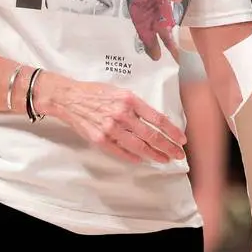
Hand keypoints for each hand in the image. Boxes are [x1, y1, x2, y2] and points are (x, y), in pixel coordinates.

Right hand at [39, 75, 186, 163]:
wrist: (69, 98)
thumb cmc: (96, 93)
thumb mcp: (120, 91)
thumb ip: (137, 106)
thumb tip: (154, 121)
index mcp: (130, 100)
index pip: (158, 119)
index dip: (172, 131)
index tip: (181, 139)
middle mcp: (122, 114)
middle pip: (151, 135)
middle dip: (168, 147)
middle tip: (179, 154)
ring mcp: (110, 128)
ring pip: (138, 145)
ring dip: (154, 154)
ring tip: (165, 159)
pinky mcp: (99, 139)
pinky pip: (120, 151)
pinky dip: (132, 156)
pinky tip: (142, 160)